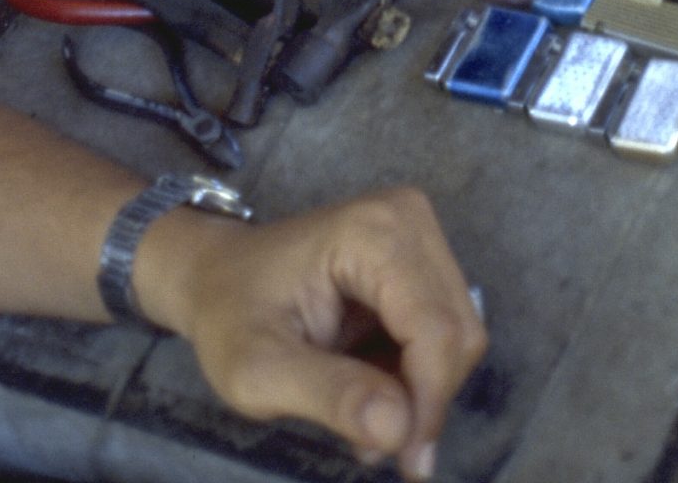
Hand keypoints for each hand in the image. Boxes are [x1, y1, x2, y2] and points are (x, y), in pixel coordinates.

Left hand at [136, 187, 486, 478]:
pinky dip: (417, 374)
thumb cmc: (230, 316)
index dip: (428, 404)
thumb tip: (398, 430)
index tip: (404, 464)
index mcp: (372, 232)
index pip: (434, 329)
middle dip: (424, 400)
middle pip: (456, 333)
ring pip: (458, 336)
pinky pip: (444, 330)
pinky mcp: (420, 256)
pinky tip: (374, 388)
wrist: (218, 276)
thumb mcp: (257, 371)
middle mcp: (408, 219)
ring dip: (421, 391)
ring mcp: (418, 234)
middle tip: (372, 444)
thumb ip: (328, 397)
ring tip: (364, 418)